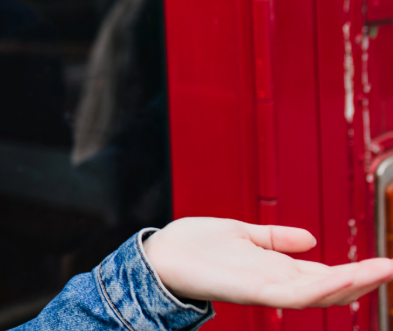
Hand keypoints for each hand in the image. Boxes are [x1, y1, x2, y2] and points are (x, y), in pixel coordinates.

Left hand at [143, 217, 392, 307]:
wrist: (158, 256)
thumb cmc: (192, 246)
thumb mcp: (241, 233)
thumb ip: (274, 238)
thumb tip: (310, 239)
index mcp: (275, 268)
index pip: (324, 272)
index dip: (355, 270)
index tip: (385, 263)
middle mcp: (275, 281)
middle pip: (330, 285)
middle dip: (365, 280)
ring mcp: (266, 289)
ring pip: (319, 293)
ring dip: (353, 283)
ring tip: (384, 271)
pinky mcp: (253, 292)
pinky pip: (294, 295)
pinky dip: (321, 287)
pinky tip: (344, 277)